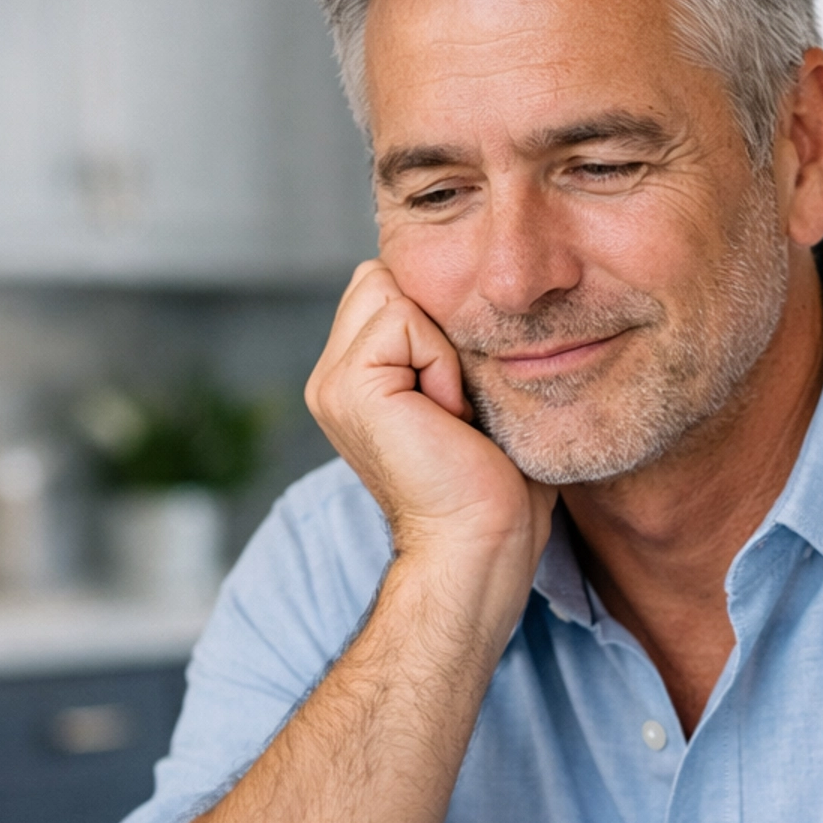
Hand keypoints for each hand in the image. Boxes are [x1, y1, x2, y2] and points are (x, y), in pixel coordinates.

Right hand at [306, 261, 552, 591]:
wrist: (481, 545)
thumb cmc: (492, 486)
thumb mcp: (466, 395)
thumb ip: (441, 344)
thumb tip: (468, 291)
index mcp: (353, 381)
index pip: (386, 287)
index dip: (436, 320)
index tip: (460, 397)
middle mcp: (330, 379)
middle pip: (381, 277)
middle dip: (432, 322)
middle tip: (455, 399)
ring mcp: (331, 383)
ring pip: (389, 287)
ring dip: (438, 342)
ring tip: (451, 409)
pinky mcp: (348, 386)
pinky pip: (403, 317)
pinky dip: (440, 359)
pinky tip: (447, 415)